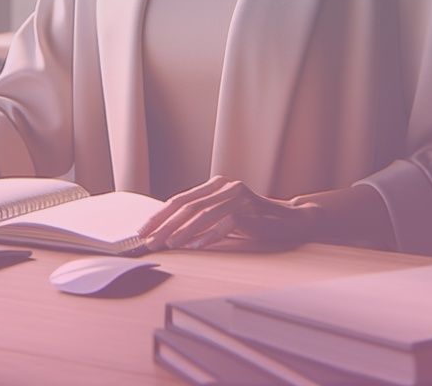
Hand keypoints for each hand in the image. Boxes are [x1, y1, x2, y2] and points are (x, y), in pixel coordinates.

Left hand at [138, 175, 317, 249]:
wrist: (288, 221)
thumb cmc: (251, 222)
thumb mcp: (222, 217)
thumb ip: (200, 219)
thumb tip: (165, 233)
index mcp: (215, 185)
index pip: (180, 199)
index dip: (159, 215)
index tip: (142, 231)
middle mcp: (225, 186)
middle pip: (188, 205)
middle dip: (165, 224)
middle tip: (150, 240)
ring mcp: (238, 196)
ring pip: (203, 213)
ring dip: (183, 231)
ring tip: (169, 244)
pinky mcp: (250, 210)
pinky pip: (225, 223)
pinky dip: (209, 236)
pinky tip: (197, 247)